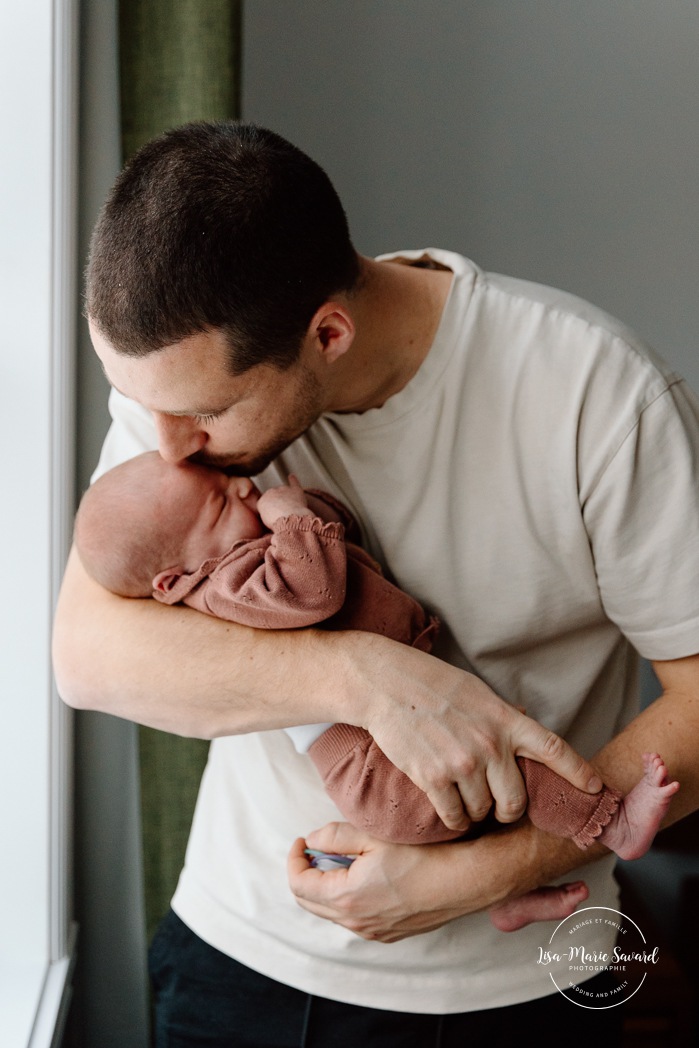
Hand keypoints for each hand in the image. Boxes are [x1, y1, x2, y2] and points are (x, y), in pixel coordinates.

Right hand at [257, 475, 313, 527]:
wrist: (290, 520)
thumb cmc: (278, 524)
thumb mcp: (265, 521)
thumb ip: (266, 514)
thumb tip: (270, 513)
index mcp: (262, 500)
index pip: (264, 503)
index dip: (270, 511)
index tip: (275, 517)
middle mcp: (271, 492)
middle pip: (273, 495)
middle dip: (277, 503)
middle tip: (283, 514)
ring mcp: (283, 489)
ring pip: (283, 490)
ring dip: (286, 497)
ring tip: (290, 508)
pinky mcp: (295, 490)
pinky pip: (293, 482)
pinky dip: (293, 480)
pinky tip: (291, 476)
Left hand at [288, 823, 477, 941]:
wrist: (463, 882)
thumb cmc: (421, 856)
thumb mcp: (373, 837)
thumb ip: (335, 837)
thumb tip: (311, 840)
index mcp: (346, 897)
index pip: (298, 884)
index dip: (294, 859)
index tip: (302, 841)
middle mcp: (355, 922)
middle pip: (309, 902)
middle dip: (305, 875)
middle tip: (315, 850)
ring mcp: (372, 932)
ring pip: (331, 912)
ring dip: (326, 887)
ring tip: (342, 860)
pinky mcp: (387, 935)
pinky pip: (354, 919)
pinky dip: (347, 899)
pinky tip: (365, 878)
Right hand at [345, 635, 601, 830]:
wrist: (387, 684)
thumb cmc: (431, 684)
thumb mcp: (477, 692)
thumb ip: (502, 716)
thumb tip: (522, 725)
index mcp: (506, 720)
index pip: (553, 748)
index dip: (578, 772)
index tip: (595, 787)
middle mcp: (490, 745)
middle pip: (516, 802)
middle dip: (507, 811)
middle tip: (496, 808)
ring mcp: (463, 763)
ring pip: (482, 812)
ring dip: (474, 813)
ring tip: (461, 798)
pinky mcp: (433, 778)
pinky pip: (454, 817)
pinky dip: (453, 820)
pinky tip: (446, 808)